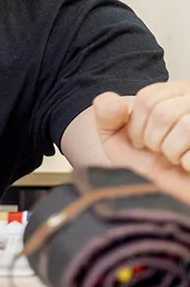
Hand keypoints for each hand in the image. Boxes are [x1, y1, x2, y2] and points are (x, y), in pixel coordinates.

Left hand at [94, 82, 189, 202]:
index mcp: (174, 93)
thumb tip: (118, 104)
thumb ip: (105, 112)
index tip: (140, 139)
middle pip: (163, 112)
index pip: (147, 97)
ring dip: (170, 150)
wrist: (163, 192)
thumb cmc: (145, 162)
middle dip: (151, 138)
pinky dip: (186, 162)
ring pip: (185, 126)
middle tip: (157, 150)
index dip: (136, 125)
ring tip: (173, 156)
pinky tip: (187, 164)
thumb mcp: (115, 135)